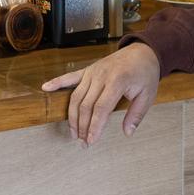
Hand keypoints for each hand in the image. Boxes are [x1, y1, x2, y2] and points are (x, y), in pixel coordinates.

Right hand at [41, 42, 161, 145]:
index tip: (91, 141)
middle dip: (82, 126)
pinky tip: (45, 88)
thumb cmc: (145, 74)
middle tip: (83, 142)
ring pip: (76, 96)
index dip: (94, 126)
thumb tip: (127, 133)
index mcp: (118, 81)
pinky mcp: (88, 70)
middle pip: (85, 105)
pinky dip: (57, 82)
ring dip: (72, 116)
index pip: (101, 108)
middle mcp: (101, 75)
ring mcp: (93, 71)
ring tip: (73, 133)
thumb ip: (136, 115)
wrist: (143, 52)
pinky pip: (70, 77)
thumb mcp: (148, 95)